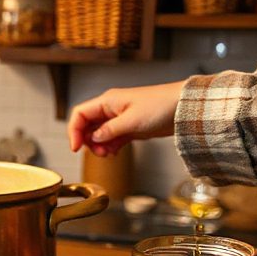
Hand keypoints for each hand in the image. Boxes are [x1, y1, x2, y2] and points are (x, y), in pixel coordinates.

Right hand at [67, 80, 186, 155]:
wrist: (182, 107)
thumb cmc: (160, 106)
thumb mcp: (131, 121)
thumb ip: (109, 131)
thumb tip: (94, 138)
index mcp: (107, 101)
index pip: (80, 114)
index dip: (74, 131)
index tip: (76, 148)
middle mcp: (110, 109)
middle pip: (87, 126)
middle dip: (88, 142)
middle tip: (99, 153)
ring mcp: (119, 118)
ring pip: (99, 134)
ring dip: (100, 146)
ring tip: (109, 154)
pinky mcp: (129, 128)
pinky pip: (112, 138)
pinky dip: (110, 147)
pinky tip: (115, 152)